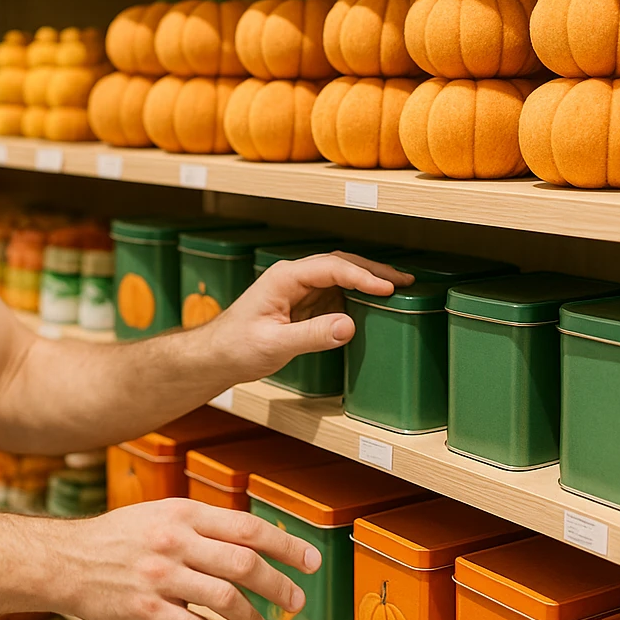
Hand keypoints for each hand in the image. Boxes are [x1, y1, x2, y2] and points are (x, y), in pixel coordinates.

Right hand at [52, 498, 320, 619]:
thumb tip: (253, 542)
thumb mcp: (160, 515)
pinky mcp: (147, 611)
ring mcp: (161, 578)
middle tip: (296, 601)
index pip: (248, 527)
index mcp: (182, 514)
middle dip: (280, 586)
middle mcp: (175, 542)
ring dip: (252, 617)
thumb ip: (203, 526)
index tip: (311, 560)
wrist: (67, 561)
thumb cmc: (119, 538)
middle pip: (245, 564)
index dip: (286, 545)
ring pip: (226, 599)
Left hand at [202, 251, 413, 381]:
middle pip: (340, 264)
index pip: (331, 267)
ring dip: (368, 280)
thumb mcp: (274, 344)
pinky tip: (374, 303)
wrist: (216, 356)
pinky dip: (357, 296)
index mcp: (284, 277)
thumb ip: (310, 335)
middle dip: (373, 270)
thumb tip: (348, 325)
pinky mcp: (302, 305)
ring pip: (340, 276)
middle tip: (404, 281)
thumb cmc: (235, 346)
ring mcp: (298, 289)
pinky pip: (334, 294)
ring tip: (398, 288)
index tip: (387, 288)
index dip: (362, 275)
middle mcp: (293, 277)